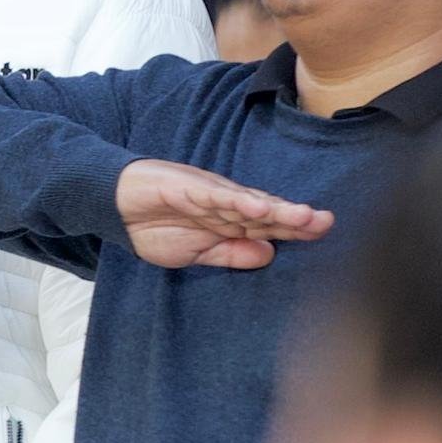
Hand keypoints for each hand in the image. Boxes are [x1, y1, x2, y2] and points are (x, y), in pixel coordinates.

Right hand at [113, 159, 333, 270]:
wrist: (115, 204)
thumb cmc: (156, 227)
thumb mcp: (196, 253)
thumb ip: (230, 254)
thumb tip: (268, 254)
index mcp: (229, 221)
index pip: (269, 226)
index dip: (295, 229)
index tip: (323, 232)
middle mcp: (226, 205)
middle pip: (267, 212)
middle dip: (295, 218)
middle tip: (326, 222)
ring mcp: (209, 194)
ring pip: (248, 202)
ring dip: (275, 209)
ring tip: (303, 216)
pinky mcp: (188, 187)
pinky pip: (216, 196)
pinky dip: (237, 201)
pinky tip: (258, 208)